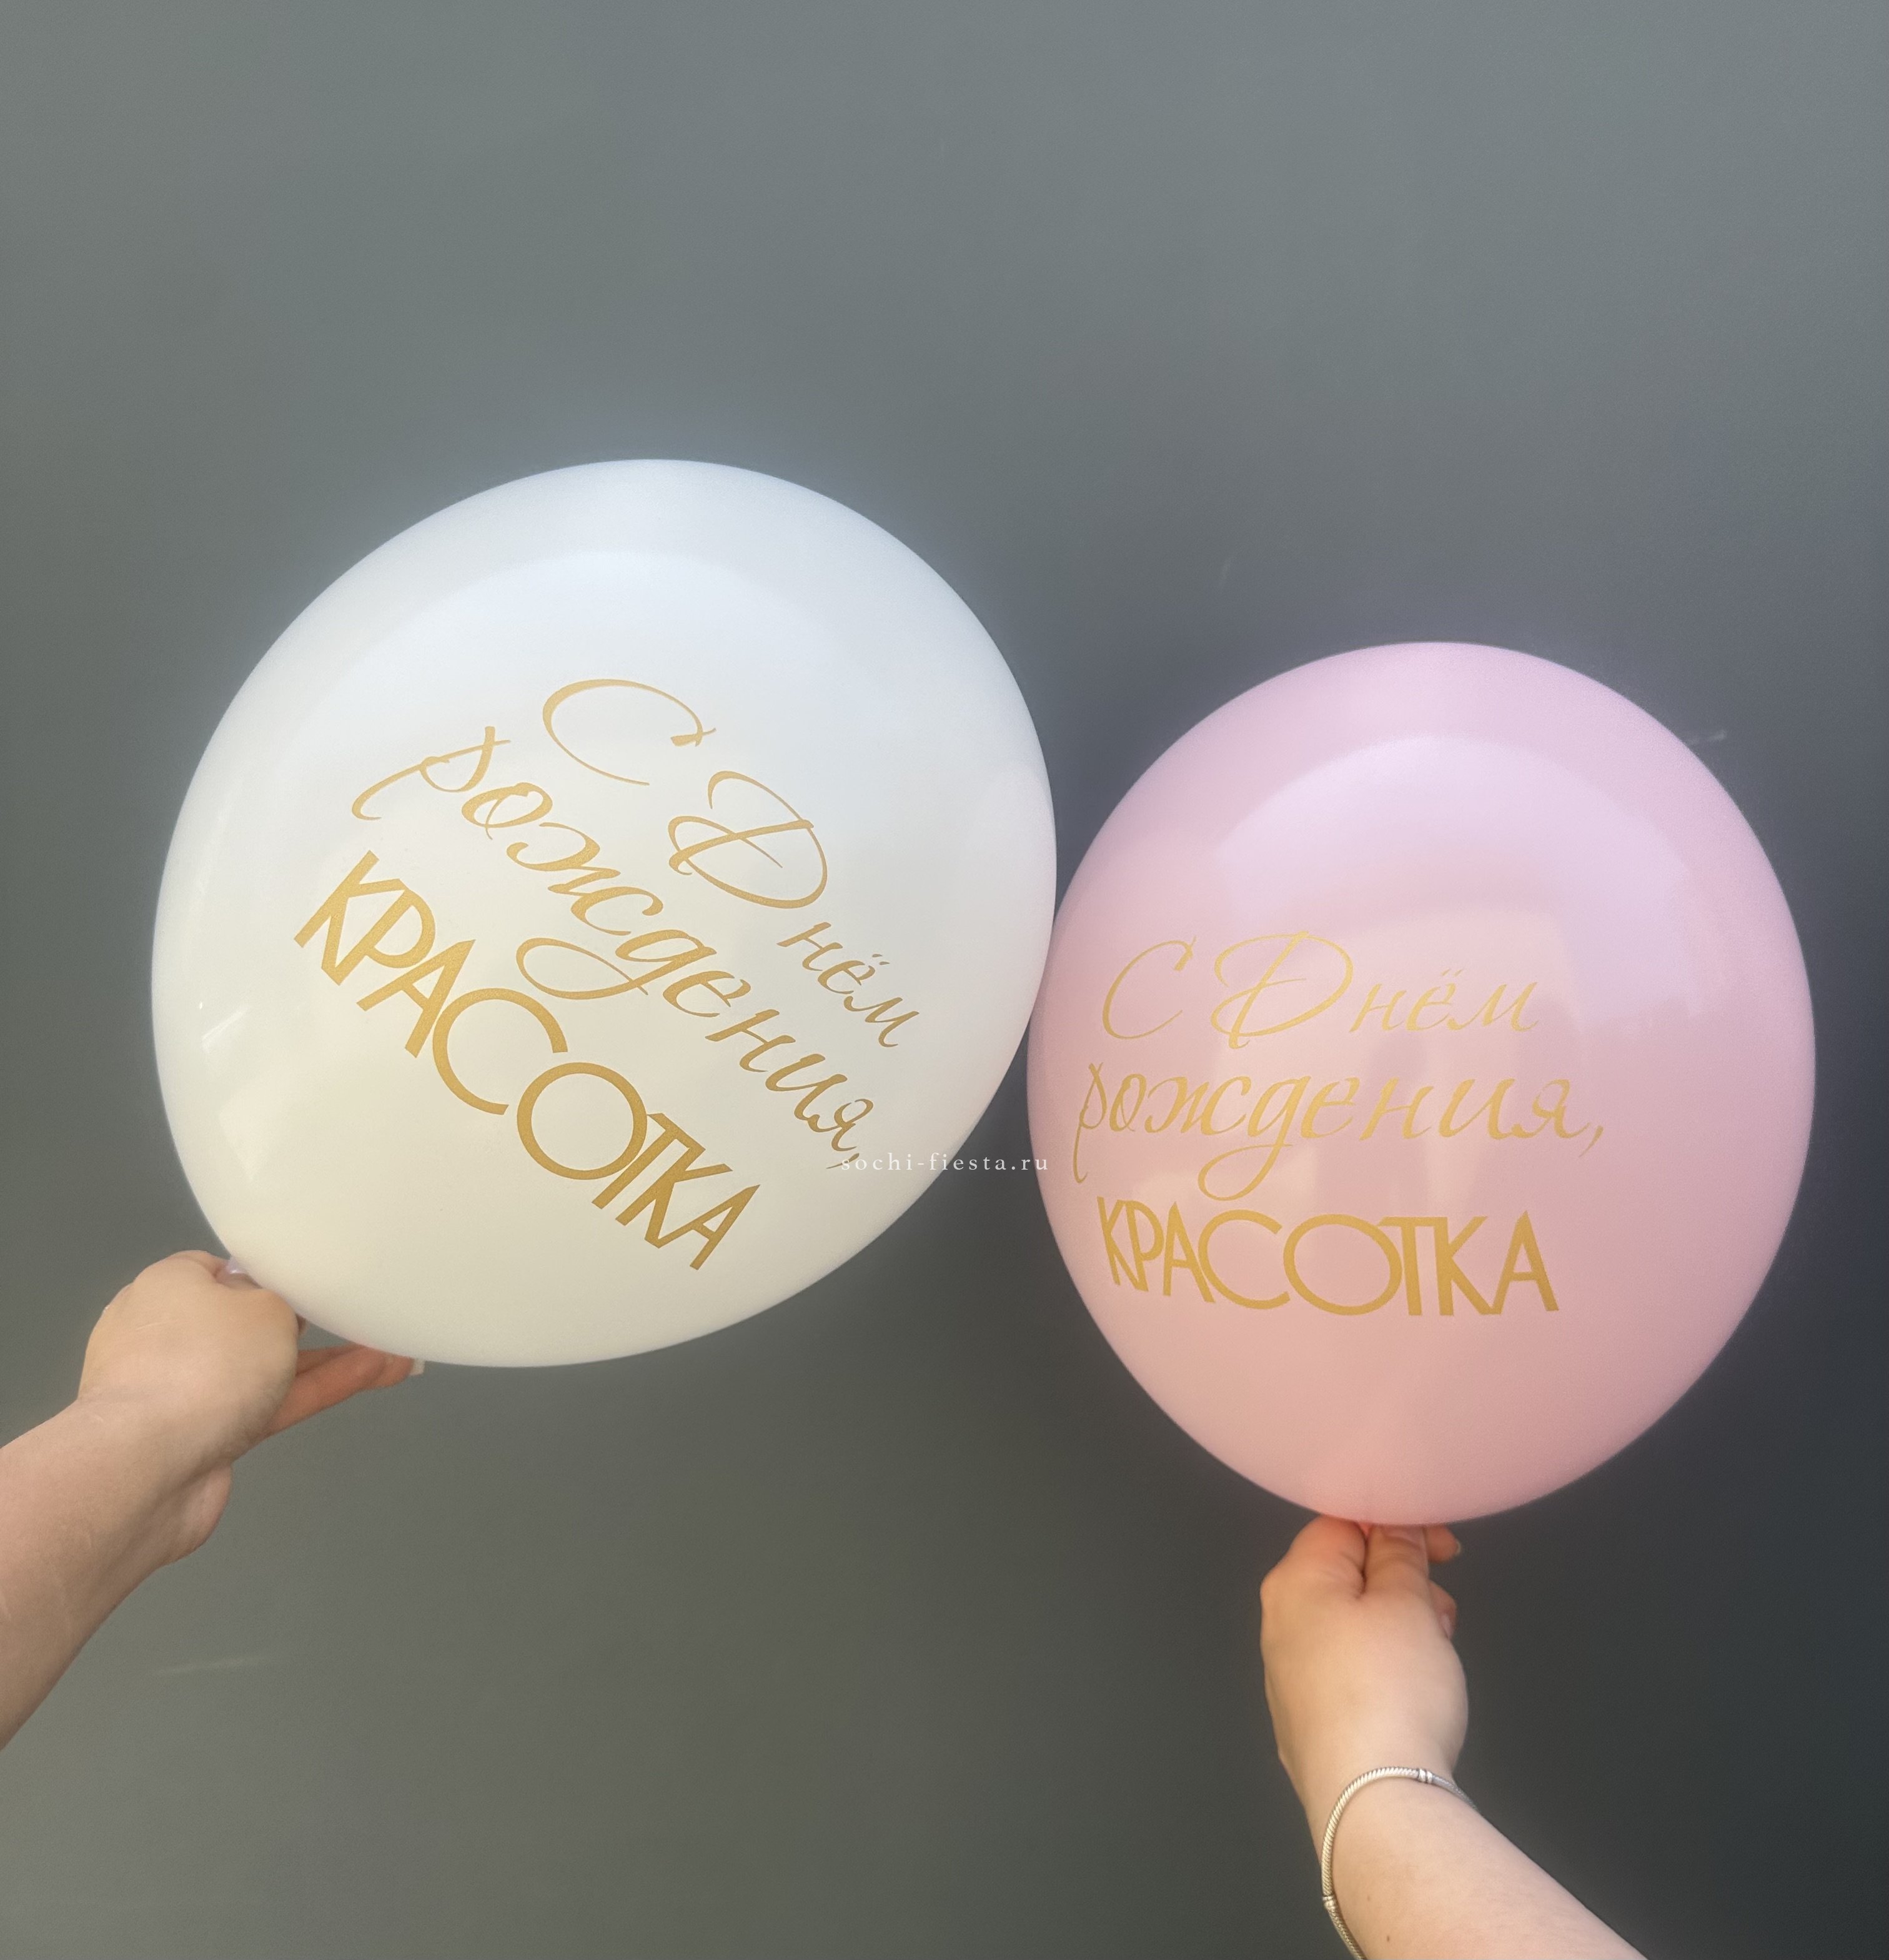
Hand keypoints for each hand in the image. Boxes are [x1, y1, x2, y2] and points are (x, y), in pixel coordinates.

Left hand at [74, 1251, 412, 1561]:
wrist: (150, 1468)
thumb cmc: (204, 1363)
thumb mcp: (263, 1304)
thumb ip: (282, 1297)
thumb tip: (271, 1303)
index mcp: (168, 1286)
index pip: (223, 1270)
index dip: (271, 1275)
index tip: (314, 1280)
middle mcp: (166, 1335)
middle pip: (248, 1322)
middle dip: (310, 1322)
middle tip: (362, 1314)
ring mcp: (181, 1390)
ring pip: (267, 1367)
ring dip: (329, 1360)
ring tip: (394, 1350)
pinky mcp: (201, 1437)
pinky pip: (269, 1404)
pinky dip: (316, 1390)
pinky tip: (375, 1375)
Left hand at [1259, 1516, 1465, 1842]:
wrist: (1374, 1801)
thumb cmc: (1390, 1691)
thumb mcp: (1407, 1604)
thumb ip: (1400, 1555)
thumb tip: (1392, 1529)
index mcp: (1294, 1582)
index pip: (1341, 1523)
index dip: (1396, 1524)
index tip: (1442, 1547)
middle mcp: (1278, 1624)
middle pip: (1344, 1575)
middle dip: (1401, 1581)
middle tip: (1441, 1607)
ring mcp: (1288, 1678)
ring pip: (1349, 1624)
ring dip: (1398, 1624)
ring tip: (1434, 1650)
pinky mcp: (1308, 1723)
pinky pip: (1347, 1671)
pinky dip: (1383, 1666)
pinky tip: (1412, 1692)